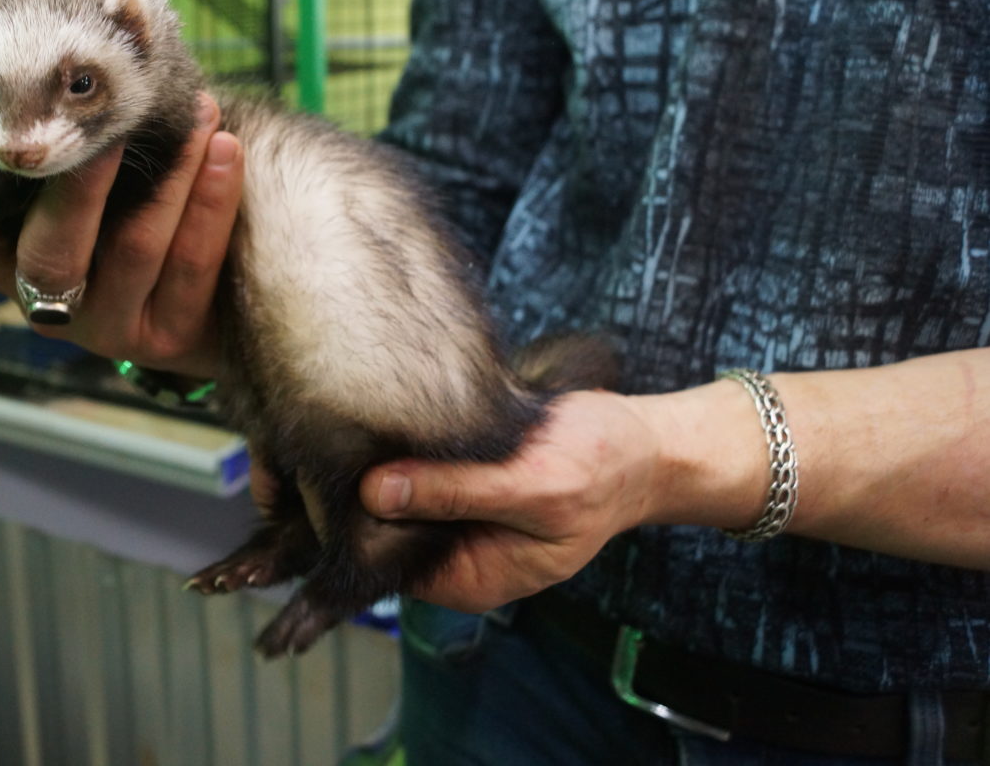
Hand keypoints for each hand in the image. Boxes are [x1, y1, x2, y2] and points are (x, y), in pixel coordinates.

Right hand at [0, 92, 243, 377]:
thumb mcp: (94, 182)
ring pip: (135, 247)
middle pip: (50, 252)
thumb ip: (69, 141)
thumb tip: (79, 44)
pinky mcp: (172, 337)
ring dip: (172, 171)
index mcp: (11, 262)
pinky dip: (211, 200)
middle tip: (113, 121)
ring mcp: (110, 327)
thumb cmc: (135, 210)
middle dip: (82, 182)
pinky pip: (193, 262)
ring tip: (201, 111)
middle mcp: (50, 303)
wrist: (216, 299)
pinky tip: (226, 149)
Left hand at [359, 391, 665, 612]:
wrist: (642, 443)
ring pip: (394, 492)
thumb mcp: (533, 485)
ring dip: (388, 456)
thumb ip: (457, 492)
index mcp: (469, 579)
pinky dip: (409, 441)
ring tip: (380, 415)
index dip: (361, 520)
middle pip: (382, 527)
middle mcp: (453, 555)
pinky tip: (403, 411)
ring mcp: (454, 519)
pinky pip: (416, 465)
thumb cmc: (602, 470)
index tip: (349, 470)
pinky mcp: (457, 482)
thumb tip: (372, 493)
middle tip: (356, 431)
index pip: (385, 562)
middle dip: (370, 485)